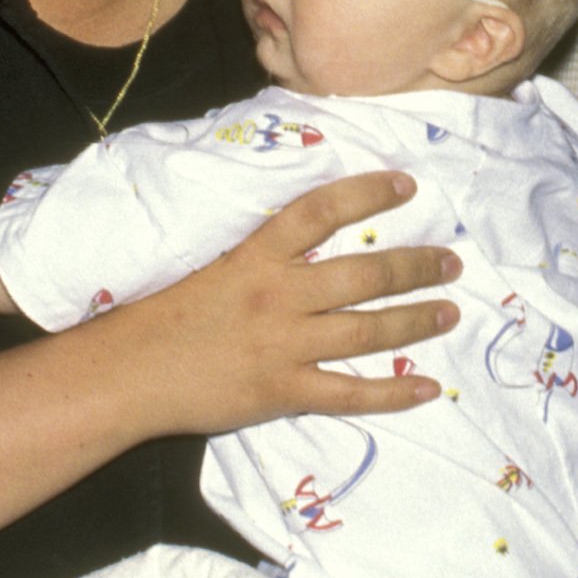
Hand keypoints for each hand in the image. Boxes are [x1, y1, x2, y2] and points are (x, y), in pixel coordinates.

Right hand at [102, 170, 461, 438]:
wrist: (126, 374)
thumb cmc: (159, 318)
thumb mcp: (208, 266)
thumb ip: (256, 254)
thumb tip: (302, 238)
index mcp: (254, 256)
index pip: (321, 211)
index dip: (367, 193)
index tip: (406, 184)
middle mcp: (277, 296)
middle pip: (362, 273)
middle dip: (415, 266)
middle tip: (451, 261)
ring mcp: (283, 346)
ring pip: (367, 330)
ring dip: (416, 320)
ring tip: (450, 311)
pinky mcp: (282, 392)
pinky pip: (350, 393)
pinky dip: (393, 392)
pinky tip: (428, 387)